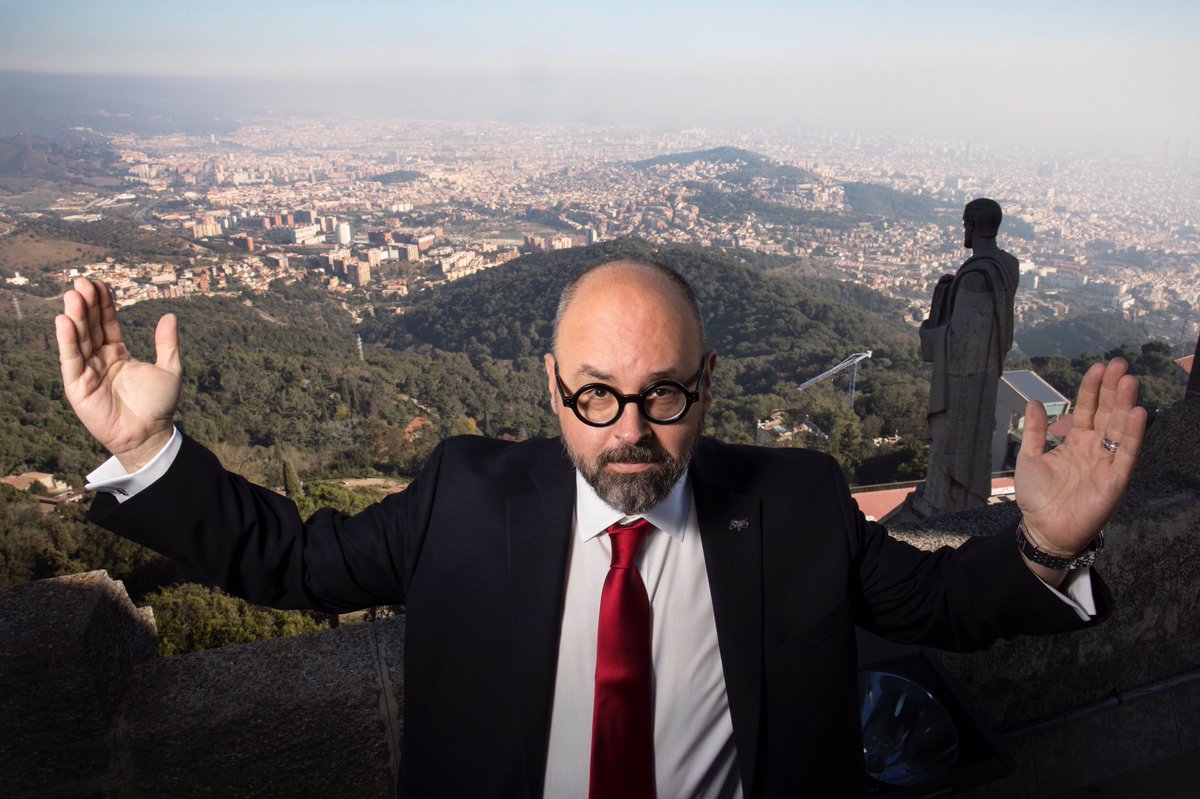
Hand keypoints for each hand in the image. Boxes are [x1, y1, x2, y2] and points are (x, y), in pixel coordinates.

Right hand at [55, 278, 181, 471]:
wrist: (150, 434)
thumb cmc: (159, 405)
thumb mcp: (169, 368)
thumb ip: (167, 343)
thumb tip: (170, 315)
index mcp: (118, 352)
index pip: (107, 322)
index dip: (103, 303)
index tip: (99, 282)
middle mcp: (100, 359)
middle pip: (90, 326)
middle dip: (86, 304)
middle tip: (81, 281)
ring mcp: (87, 371)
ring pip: (78, 338)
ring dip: (75, 316)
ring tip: (73, 294)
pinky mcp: (77, 386)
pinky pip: (71, 359)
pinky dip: (66, 340)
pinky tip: (64, 320)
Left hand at [1015, 358, 1146, 565]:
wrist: (1043, 530)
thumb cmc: (1037, 497)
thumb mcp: (1029, 458)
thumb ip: (1033, 431)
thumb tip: (1034, 401)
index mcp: (1076, 442)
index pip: (1087, 409)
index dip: (1092, 389)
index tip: (1097, 367)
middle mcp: (1095, 448)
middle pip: (1108, 413)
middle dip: (1113, 389)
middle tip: (1120, 363)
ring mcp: (1107, 462)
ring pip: (1119, 428)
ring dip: (1125, 404)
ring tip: (1129, 380)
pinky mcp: (1116, 479)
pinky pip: (1126, 453)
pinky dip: (1132, 434)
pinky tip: (1138, 413)